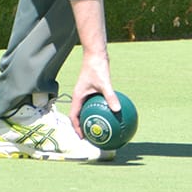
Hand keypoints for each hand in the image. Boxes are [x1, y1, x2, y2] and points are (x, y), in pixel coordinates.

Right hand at [68, 0, 113, 136]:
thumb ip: (110, 96)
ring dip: (91, 118)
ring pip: (86, 109)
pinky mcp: (92, 89)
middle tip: (91, 136)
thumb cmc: (97, 67)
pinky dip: (100, 108)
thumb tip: (118, 110)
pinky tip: (110, 112)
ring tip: (99, 127)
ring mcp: (86, 93)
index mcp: (78, 97)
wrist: (95, 54)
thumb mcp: (104, 83)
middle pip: (79, 115)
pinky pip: (94, 102)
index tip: (83, 138)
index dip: (76, 128)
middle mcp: (80, 96)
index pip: (74, 116)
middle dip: (83, 126)